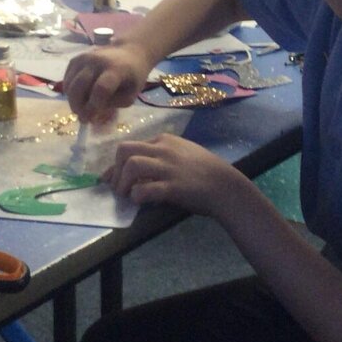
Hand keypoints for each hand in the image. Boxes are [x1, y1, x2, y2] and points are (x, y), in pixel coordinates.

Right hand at [63, 43, 152, 122]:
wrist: (128, 52)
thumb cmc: (132, 77)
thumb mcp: (131, 95)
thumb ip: (114, 105)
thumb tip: (93, 115)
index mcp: (115, 69)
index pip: (101, 89)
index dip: (93, 106)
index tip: (90, 119)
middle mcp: (97, 61)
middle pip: (79, 85)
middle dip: (78, 106)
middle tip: (83, 118)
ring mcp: (84, 59)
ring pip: (70, 84)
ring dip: (73, 101)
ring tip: (82, 109)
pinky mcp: (75, 60)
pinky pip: (67, 80)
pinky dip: (70, 92)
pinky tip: (80, 97)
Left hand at [102, 133, 253, 217]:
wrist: (226, 186)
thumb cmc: (206, 171)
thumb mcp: (183, 154)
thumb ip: (162, 156)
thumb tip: (138, 171)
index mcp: (165, 141)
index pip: (131, 145)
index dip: (118, 164)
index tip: (114, 177)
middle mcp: (164, 150)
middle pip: (125, 150)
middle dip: (116, 170)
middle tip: (118, 187)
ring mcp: (168, 167)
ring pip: (131, 165)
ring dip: (122, 182)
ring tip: (126, 195)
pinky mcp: (172, 187)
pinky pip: (144, 189)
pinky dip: (136, 196)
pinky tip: (140, 201)